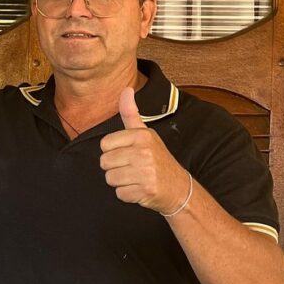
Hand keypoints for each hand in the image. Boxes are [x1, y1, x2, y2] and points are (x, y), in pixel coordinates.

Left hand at [98, 88, 189, 213]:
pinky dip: (127, 194)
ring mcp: (145, 171)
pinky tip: (140, 188)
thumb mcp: (145, 133)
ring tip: (136, 177)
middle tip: (133, 167)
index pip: (104, 144)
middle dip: (115, 167)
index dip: (113, 151)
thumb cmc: (157, 159)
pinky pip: (119, 193)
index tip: (128, 153)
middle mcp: (144, 152)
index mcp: (141, 136)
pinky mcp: (145, 190)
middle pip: (104, 162)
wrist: (178, 187)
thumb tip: (126, 89)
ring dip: (120, 181)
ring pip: (110, 178)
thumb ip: (130, 113)